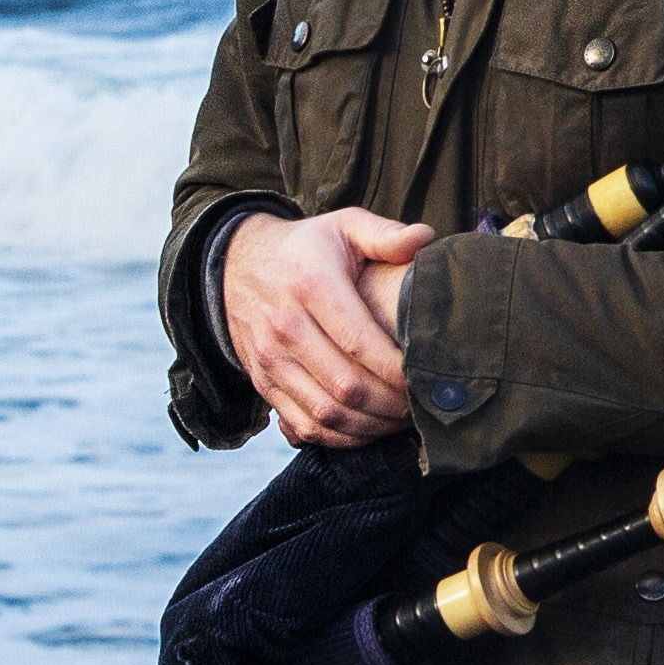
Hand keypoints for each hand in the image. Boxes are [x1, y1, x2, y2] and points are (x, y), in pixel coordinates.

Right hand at [222, 207, 432, 447]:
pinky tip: (367, 428)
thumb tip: (427, 238)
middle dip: (391, 404)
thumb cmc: (306, 248)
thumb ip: (386, 234)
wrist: (236, 265)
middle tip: (421, 404)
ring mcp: (271, 360)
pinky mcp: (262, 383)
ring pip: (326, 412)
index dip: (398, 370)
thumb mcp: (343, 226)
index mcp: (311, 286)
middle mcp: (285, 326)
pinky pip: (303, 425)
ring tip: (400, 419)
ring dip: (370, 425)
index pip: (360, 343)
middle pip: (346, 385)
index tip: (426, 377)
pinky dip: (340, 438)